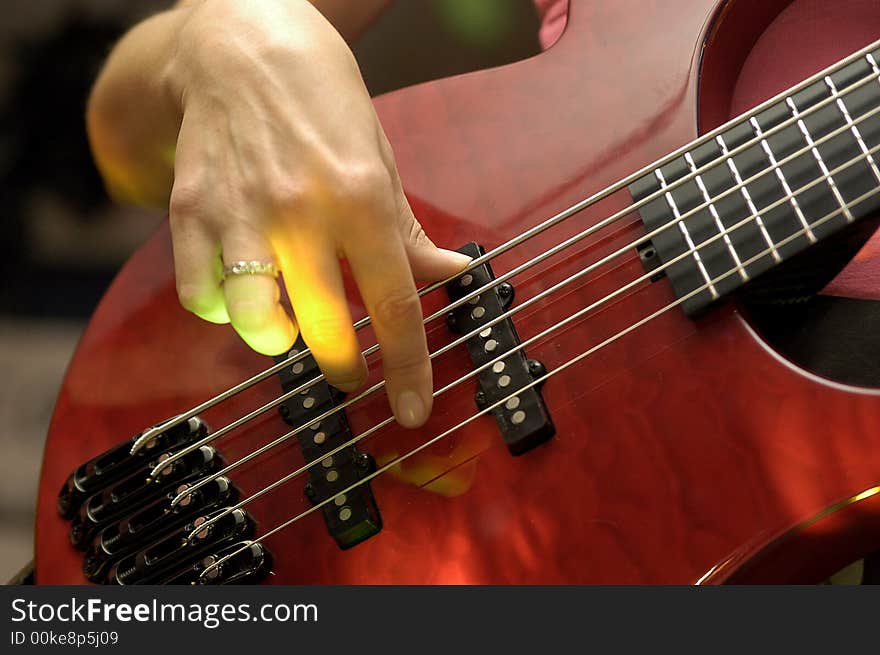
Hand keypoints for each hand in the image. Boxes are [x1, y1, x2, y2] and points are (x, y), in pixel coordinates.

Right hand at [164, 0, 470, 426]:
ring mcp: (239, 213)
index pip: (395, 304)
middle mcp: (300, 211)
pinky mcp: (189, 211)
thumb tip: (450, 274)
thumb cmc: (322, 97)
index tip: (413, 411)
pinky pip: (200, 295)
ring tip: (288, 328)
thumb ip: (408, 229)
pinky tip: (239, 291)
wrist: (240, 41)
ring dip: (277, 342)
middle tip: (352, 372)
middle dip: (345, 370)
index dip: (409, 369)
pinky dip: (221, 310)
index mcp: (361, 197)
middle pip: (325, 329)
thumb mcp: (380, 155)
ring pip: (254, 323)